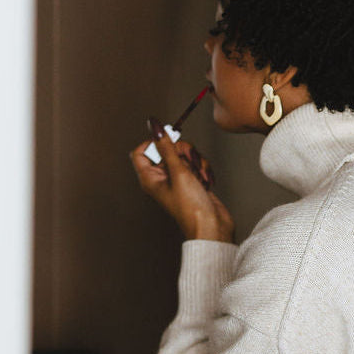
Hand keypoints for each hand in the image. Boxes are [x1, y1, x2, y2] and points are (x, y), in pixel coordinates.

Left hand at [130, 117, 234, 242]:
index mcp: (150, 179)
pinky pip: (197, 165)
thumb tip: (154, 126)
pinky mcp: (193, 182)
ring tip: (200, 176)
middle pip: (167, 150)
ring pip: (185, 156)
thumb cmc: (191, 209)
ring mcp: (178, 180)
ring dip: (196, 162)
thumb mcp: (178, 172)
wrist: (212, 227)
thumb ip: (166, 146)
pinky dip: (203, 170)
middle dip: (183, 151)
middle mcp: (162, 179)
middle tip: (189, 160)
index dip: (153, 142)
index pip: (141, 151)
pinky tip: (206, 182)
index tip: (168, 140)